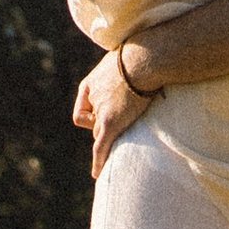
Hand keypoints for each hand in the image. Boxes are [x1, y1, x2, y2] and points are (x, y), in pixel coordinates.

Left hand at [73, 49, 155, 177]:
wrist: (146, 58)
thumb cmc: (140, 55)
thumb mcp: (123, 60)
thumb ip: (120, 73)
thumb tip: (133, 72)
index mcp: (89, 85)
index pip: (83, 111)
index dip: (94, 117)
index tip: (112, 112)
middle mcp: (91, 99)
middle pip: (94, 124)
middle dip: (108, 126)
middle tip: (129, 117)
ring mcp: (100, 112)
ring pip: (102, 134)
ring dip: (113, 135)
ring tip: (132, 124)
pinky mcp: (111, 122)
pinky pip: (101, 147)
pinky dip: (99, 162)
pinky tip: (97, 173)